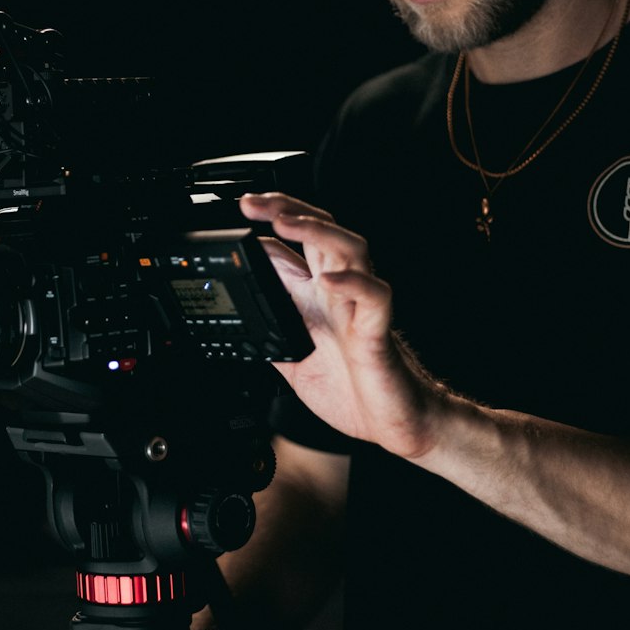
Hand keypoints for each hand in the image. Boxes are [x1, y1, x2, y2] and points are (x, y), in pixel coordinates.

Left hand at [239, 192, 438, 458]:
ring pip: (351, 248)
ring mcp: (358, 309)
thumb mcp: (292, 360)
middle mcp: (338, 294)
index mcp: (315, 299)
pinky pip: (374, 297)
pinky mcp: (377, 333)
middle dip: (286, 209)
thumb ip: (269, 334)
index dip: (266, 226)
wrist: (390, 426)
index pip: (291, 246)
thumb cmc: (351, 391)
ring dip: (317, 231)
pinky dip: (351, 284)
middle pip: (320, 231)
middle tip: (252, 204)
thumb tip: (239, 317)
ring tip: (286, 223)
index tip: (241, 212)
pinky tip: (327, 281)